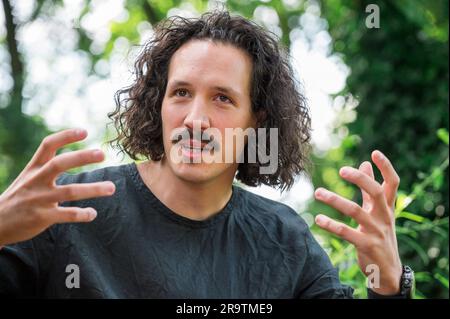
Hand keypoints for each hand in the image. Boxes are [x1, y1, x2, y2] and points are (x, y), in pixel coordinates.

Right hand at [0, 128, 115, 246]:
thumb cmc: (19, 197)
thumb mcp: (28, 177)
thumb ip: (48, 166)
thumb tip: (77, 155)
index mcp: (33, 168)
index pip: (48, 145)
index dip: (66, 136)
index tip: (85, 131)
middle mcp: (36, 180)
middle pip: (60, 164)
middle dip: (82, 157)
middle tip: (102, 154)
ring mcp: (39, 199)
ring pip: (70, 191)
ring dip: (93, 189)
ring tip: (112, 188)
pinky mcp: (42, 217)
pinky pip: (67, 214)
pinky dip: (82, 214)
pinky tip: (92, 213)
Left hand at [314, 150, 402, 294]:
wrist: (388, 271)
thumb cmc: (380, 235)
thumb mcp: (378, 212)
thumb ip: (370, 189)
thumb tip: (365, 163)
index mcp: (387, 207)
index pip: (393, 183)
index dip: (386, 167)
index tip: (374, 152)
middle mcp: (384, 217)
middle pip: (376, 192)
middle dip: (360, 179)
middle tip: (341, 170)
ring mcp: (376, 231)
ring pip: (356, 211)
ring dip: (335, 200)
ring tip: (318, 192)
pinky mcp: (366, 245)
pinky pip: (346, 233)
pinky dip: (331, 225)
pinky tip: (318, 219)